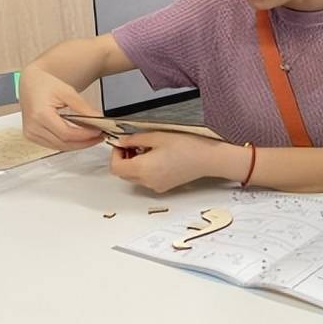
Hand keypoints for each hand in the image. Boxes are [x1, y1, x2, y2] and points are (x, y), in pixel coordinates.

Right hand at [19, 66, 103, 150]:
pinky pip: (53, 145)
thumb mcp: (67, 92)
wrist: (31, 83)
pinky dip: (67, 143)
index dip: (84, 135)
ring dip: (77, 145)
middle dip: (84, 143)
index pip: (66, 133)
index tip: (98, 132)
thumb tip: (99, 118)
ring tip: (92, 138)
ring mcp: (30, 133)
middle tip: (99, 137)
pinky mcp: (31, 136)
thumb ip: (83, 107)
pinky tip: (79, 138)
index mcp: (40, 114)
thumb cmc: (45, 84)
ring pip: (59, 147)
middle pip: (63, 143)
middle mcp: (32, 127)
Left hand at [108, 131, 222, 192]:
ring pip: (134, 177)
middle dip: (124, 159)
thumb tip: (121, 141)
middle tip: (133, 144)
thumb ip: (134, 139)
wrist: (207, 158)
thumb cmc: (187, 146)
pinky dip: (145, 170)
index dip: (115, 154)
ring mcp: (156, 186)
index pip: (115, 167)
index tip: (122, 143)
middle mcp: (147, 181)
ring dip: (134, 164)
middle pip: (123, 174)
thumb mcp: (156, 136)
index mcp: (142, 169)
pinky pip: (146, 180)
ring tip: (148, 149)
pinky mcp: (164, 186)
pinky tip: (157, 157)